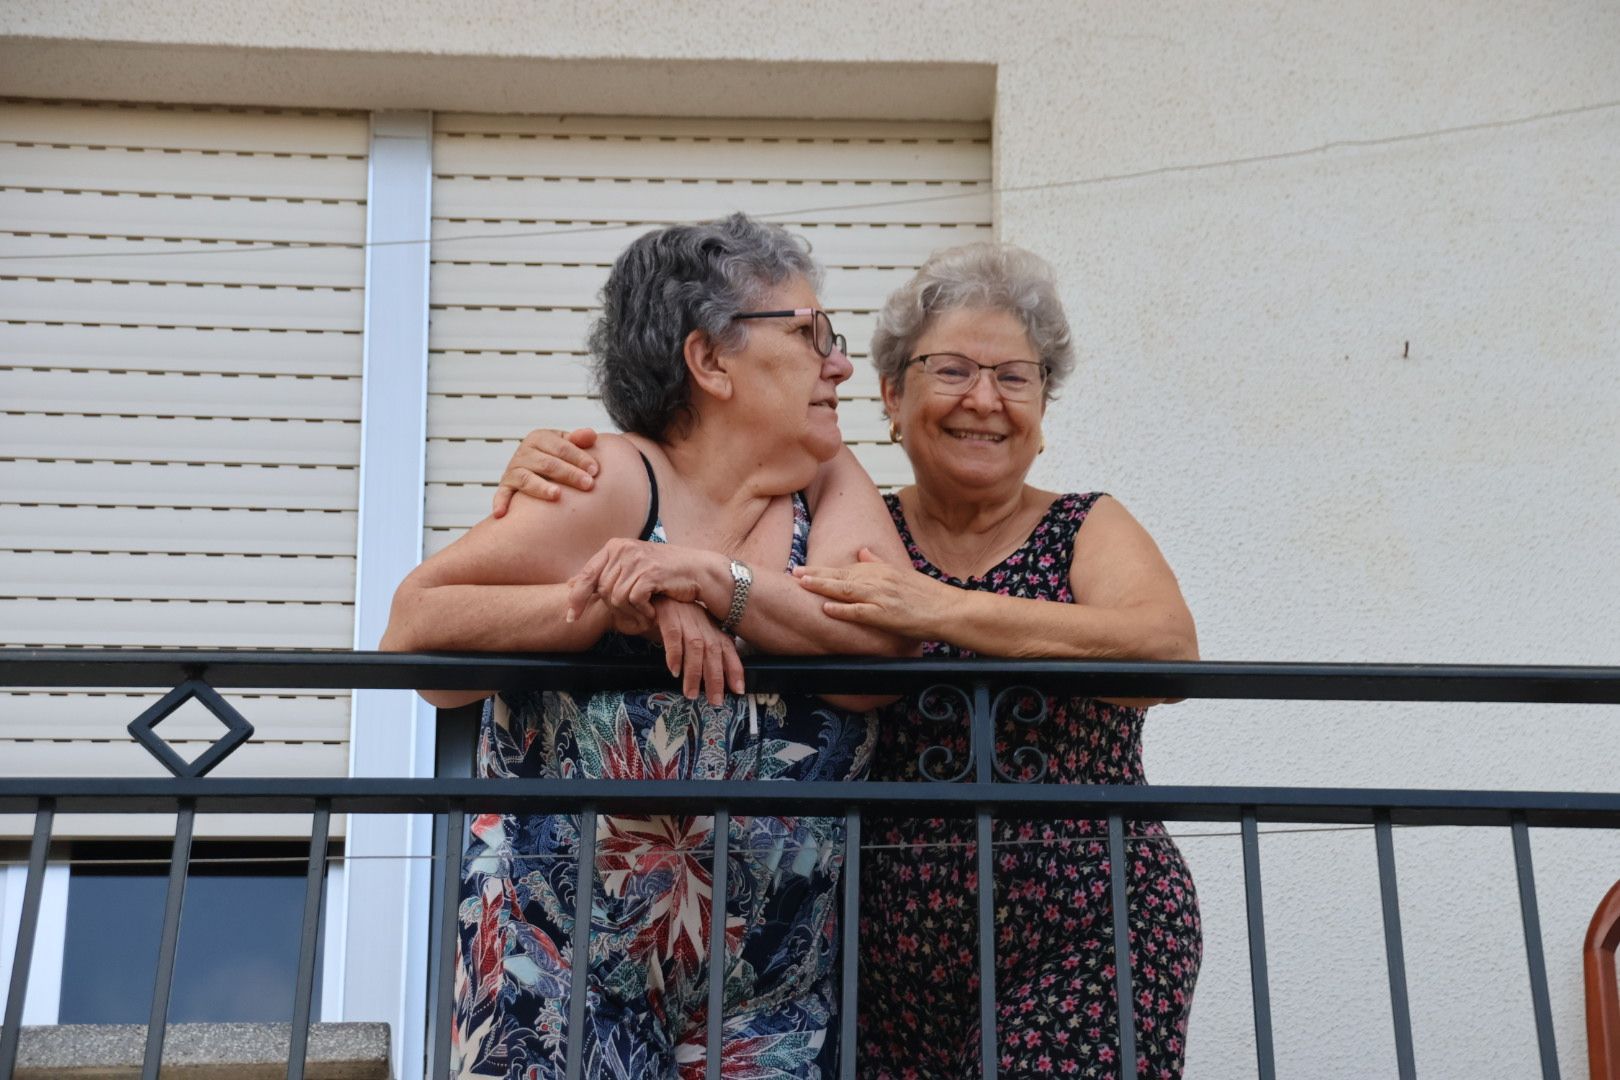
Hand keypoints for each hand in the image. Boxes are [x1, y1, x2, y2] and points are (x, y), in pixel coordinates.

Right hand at [491, 427, 601, 516]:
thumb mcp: (567, 445)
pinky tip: (501, 514)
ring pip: (527, 479)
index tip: (595, 470)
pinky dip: (500, 503)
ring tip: (557, 495)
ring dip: (541, 488)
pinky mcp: (505, 486)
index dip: (579, 458)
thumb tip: (591, 434)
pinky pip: (502, 495)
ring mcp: (513, 470)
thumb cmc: (557, 457)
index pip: (561, 447)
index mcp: (540, 437)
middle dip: (569, 474)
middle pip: (548, 464)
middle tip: (588, 484)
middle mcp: (524, 452)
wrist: (535, 468)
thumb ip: (579, 440)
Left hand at [565, 538, 721, 624]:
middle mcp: (623, 549)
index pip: (586, 575)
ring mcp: (637, 559)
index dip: (576, 598)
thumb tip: (569, 583)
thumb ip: (604, 574)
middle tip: (634, 614)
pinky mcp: (650, 572)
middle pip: (602, 590)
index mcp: (615, 546)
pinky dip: (642, 611)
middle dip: (615, 609)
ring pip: (616, 598)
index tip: (572, 618)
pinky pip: (633, 600)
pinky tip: (653, 611)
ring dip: (631, 612)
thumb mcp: (631, 569)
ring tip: (646, 613)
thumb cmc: (664, 573)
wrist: (698, 571)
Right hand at [650, 598, 744, 704]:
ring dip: (694, 673)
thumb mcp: (698, 632)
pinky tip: (674, 670)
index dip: (734, 670)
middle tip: (715, 701)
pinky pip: (673, 636)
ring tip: (691, 693)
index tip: (739, 690)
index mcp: (713, 629)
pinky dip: (675, 655)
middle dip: (716, 678)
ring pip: (695, 648)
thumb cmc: (679, 617)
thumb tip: (716, 677)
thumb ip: (708, 650)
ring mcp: (687, 619)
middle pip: (713, 652)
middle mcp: (703, 625)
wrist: (659, 593)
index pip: (728, 651)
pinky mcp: (669, 615)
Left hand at [793, 548, 946, 637]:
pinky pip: (860, 611)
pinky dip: (842, 610)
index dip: (822, 569)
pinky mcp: (887, 614)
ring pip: (846, 590)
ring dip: (823, 586)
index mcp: (882, 570)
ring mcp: (882, 597)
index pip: (846, 569)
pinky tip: (826, 608)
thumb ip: (880, 562)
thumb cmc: (927, 595)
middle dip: (815, 574)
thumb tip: (863, 551)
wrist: (948, 609)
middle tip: (794, 572)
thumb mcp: (902, 573)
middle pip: (841, 576)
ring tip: (802, 584)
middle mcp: (880, 580)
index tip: (803, 569)